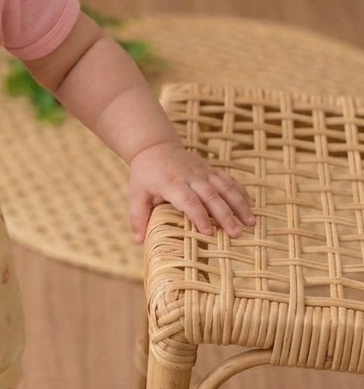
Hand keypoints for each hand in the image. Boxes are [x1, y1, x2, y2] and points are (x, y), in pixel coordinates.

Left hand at [128, 142, 255, 243]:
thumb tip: (138, 241)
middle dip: (225, 215)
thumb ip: (137, 217)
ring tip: (251, 222)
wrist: (156, 146)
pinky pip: (229, 180)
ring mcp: (203, 172)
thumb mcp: (136, 194)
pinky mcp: (211, 169)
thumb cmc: (145, 174)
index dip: (199, 216)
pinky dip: (241, 192)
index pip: (188, 201)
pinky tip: (252, 205)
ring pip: (225, 187)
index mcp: (171, 184)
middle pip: (211, 196)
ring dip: (239, 204)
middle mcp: (190, 177)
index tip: (208, 233)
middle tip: (236, 233)